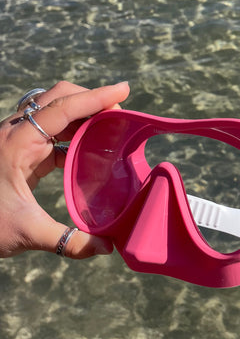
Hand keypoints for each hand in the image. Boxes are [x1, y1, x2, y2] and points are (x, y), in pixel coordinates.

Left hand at [0, 80, 129, 258]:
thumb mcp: (24, 233)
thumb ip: (67, 240)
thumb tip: (105, 248)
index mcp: (16, 143)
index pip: (62, 108)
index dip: (96, 98)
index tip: (124, 90)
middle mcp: (16, 133)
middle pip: (58, 97)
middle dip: (91, 99)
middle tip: (121, 113)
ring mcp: (16, 141)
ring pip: (54, 112)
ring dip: (83, 115)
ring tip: (112, 128)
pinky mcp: (19, 153)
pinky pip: (52, 133)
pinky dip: (74, 135)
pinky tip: (91, 151)